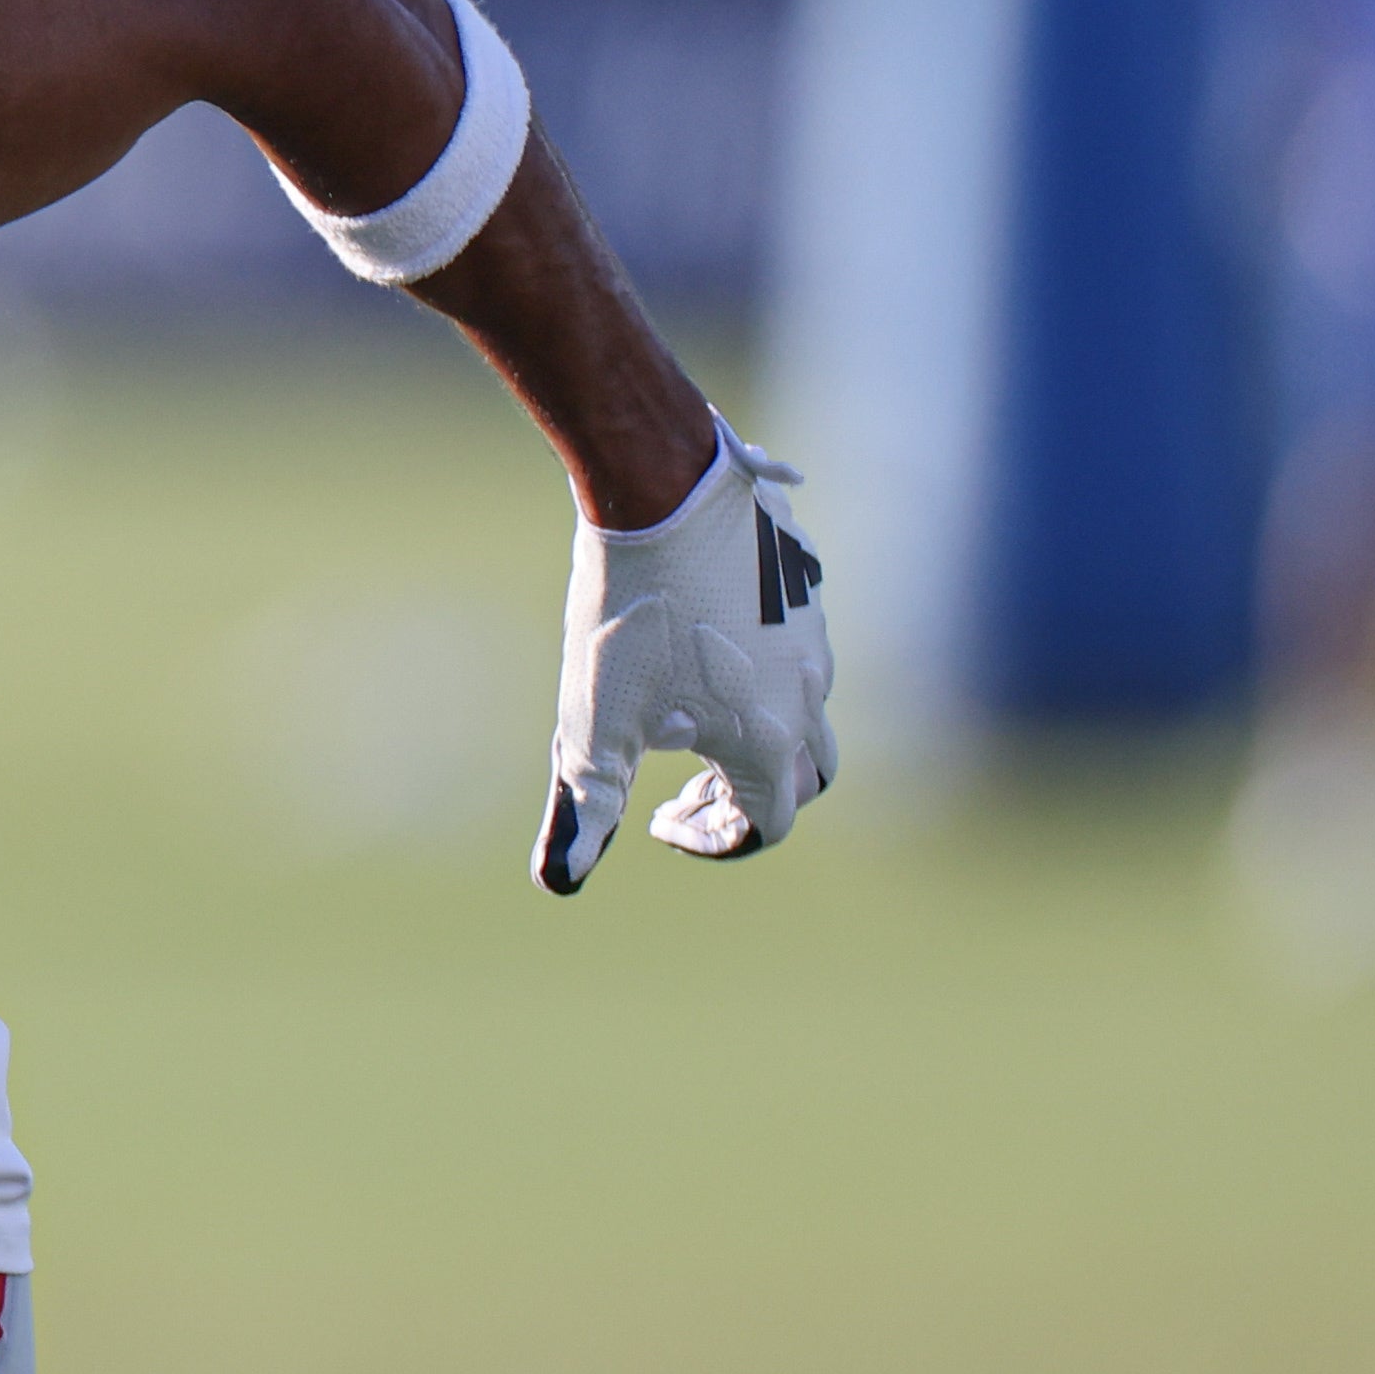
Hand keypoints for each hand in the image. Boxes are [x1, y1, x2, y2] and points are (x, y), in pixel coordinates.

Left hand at [535, 420, 834, 892]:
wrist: (662, 493)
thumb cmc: (627, 617)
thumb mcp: (593, 727)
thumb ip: (585, 809)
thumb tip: (559, 880)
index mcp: (767, 740)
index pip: (769, 824)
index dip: (713, 841)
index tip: (657, 820)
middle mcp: (810, 692)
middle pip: (805, 778)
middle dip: (750, 798)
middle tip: (684, 788)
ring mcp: (816, 636)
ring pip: (808, 710)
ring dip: (760, 736)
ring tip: (685, 719)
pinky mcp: (804, 587)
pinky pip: (800, 647)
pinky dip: (763, 674)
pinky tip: (698, 647)